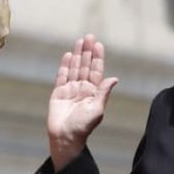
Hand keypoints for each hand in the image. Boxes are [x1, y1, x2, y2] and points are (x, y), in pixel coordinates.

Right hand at [47, 35, 118, 170]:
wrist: (65, 138)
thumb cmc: (83, 127)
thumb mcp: (97, 109)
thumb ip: (103, 92)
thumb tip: (114, 78)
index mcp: (93, 92)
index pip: (96, 71)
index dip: (97, 58)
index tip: (98, 44)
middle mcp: (82, 89)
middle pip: (85, 66)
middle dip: (87, 51)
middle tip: (89, 36)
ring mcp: (70, 90)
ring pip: (74, 68)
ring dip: (77, 55)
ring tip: (80, 41)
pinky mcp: (58, 93)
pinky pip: (62, 76)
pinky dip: (65, 65)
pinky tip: (68, 55)